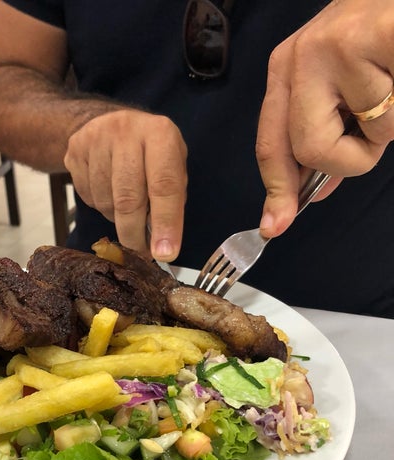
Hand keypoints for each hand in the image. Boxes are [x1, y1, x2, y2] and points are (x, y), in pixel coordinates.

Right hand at [64, 109, 186, 261]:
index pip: (164, 185)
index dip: (165, 223)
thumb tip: (162, 245)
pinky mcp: (74, 150)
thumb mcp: (171, 165)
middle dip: (134, 234)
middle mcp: (126, 131)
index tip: (165, 254)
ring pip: (105, 202)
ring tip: (125, 207)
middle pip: (128, 198)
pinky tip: (107, 191)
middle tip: (140, 254)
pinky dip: (100, 206)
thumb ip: (170, 199)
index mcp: (160, 133)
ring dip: (116, 218)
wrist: (106, 121)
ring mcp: (95, 139)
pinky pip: (87, 197)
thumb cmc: (148, 152)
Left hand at [256, 0, 393, 237]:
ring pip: (358, 137)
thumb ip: (326, 140)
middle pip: (305, 150)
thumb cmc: (382, 49)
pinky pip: (386, 119)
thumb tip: (315, 191)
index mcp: (286, 72)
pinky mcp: (368, 39)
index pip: (270, 145)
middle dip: (348, 161)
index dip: (276, 190)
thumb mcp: (343, 95)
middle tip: (371, 139)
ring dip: (384, 132)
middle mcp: (297, 58)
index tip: (274, 226)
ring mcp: (330, 46)